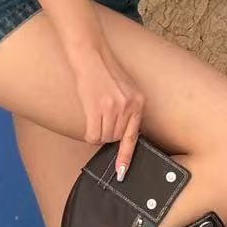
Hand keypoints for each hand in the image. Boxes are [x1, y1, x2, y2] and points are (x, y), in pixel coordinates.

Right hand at [64, 34, 144, 177]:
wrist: (90, 54)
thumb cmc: (104, 70)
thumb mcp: (125, 88)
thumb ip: (127, 108)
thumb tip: (120, 132)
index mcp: (138, 102)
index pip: (133, 136)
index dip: (126, 156)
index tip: (121, 172)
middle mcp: (129, 106)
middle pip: (115, 138)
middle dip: (106, 135)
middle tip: (99, 121)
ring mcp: (114, 107)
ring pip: (104, 137)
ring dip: (97, 133)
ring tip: (93, 117)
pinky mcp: (97, 107)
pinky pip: (92, 134)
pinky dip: (88, 134)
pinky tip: (88, 122)